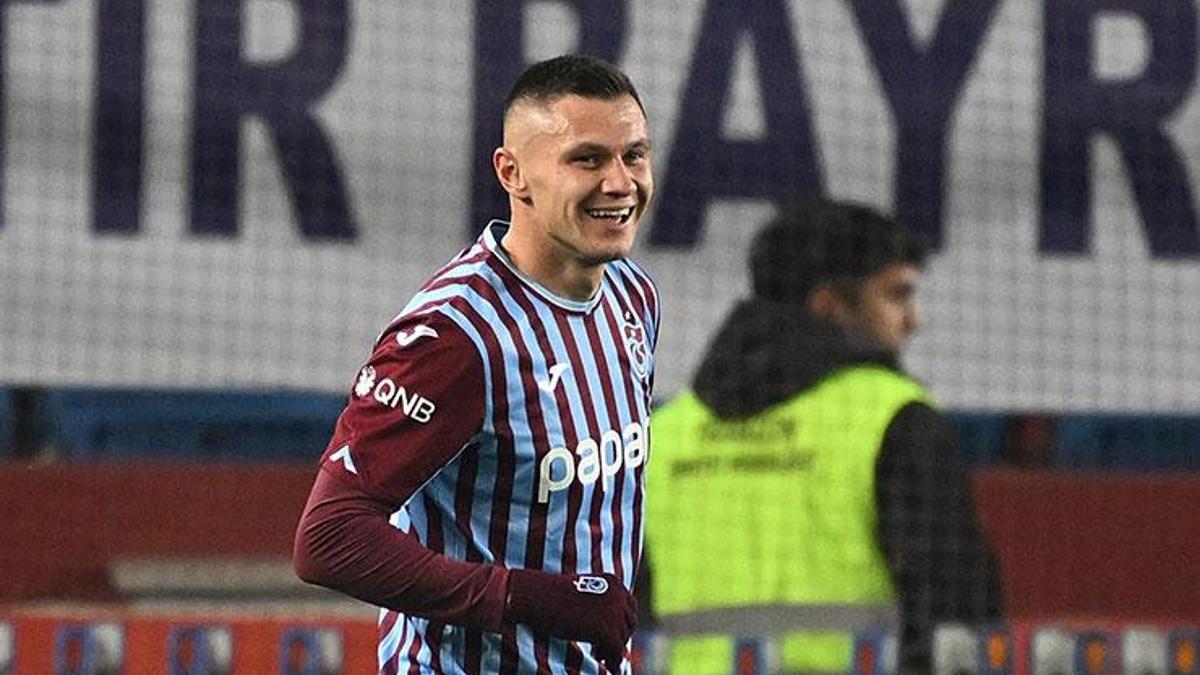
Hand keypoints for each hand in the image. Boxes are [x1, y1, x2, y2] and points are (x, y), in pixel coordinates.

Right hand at [504, 570, 635, 668]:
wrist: (536, 596)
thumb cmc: (551, 594)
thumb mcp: (581, 593)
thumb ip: (598, 605)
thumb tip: (607, 628)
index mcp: (614, 583)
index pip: (629, 607)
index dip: (620, 623)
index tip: (609, 634)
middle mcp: (619, 596)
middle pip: (629, 624)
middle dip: (617, 637)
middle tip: (602, 649)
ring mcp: (615, 613)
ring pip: (622, 639)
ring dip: (612, 650)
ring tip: (599, 656)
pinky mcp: (607, 631)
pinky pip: (617, 652)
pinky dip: (613, 662)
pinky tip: (603, 664)